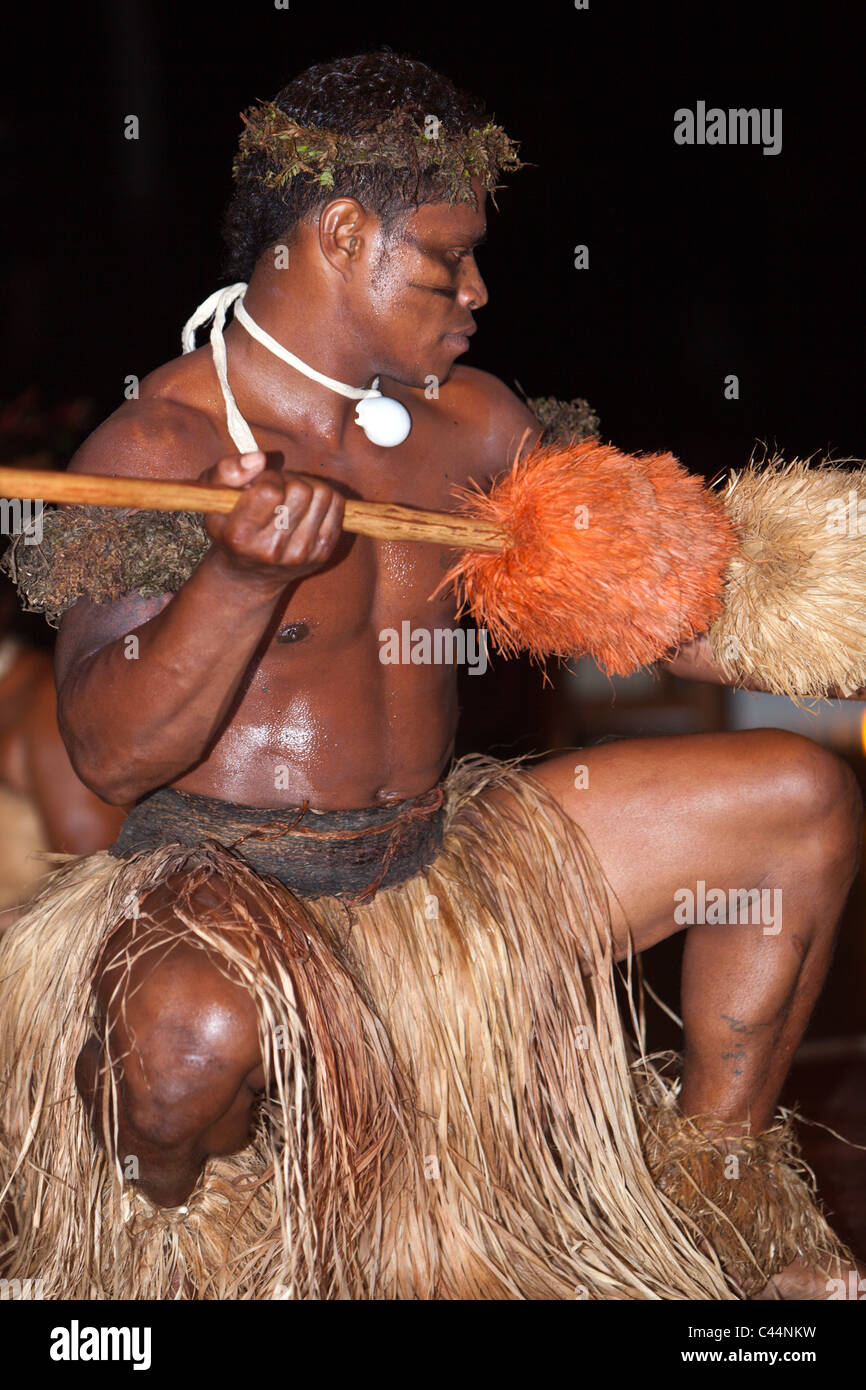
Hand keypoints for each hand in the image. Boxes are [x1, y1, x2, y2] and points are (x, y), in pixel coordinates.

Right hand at [200, 452, 344, 592]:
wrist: (248, 575)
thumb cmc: (229, 526)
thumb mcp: (213, 497)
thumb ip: (227, 470)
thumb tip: (259, 458)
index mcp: (240, 536)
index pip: (270, 490)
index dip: (269, 478)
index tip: (261, 485)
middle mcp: (272, 550)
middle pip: (300, 490)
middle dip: (289, 480)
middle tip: (278, 490)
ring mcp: (300, 555)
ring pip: (323, 495)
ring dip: (308, 486)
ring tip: (292, 497)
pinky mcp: (322, 554)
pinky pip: (338, 507)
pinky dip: (325, 498)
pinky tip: (308, 506)